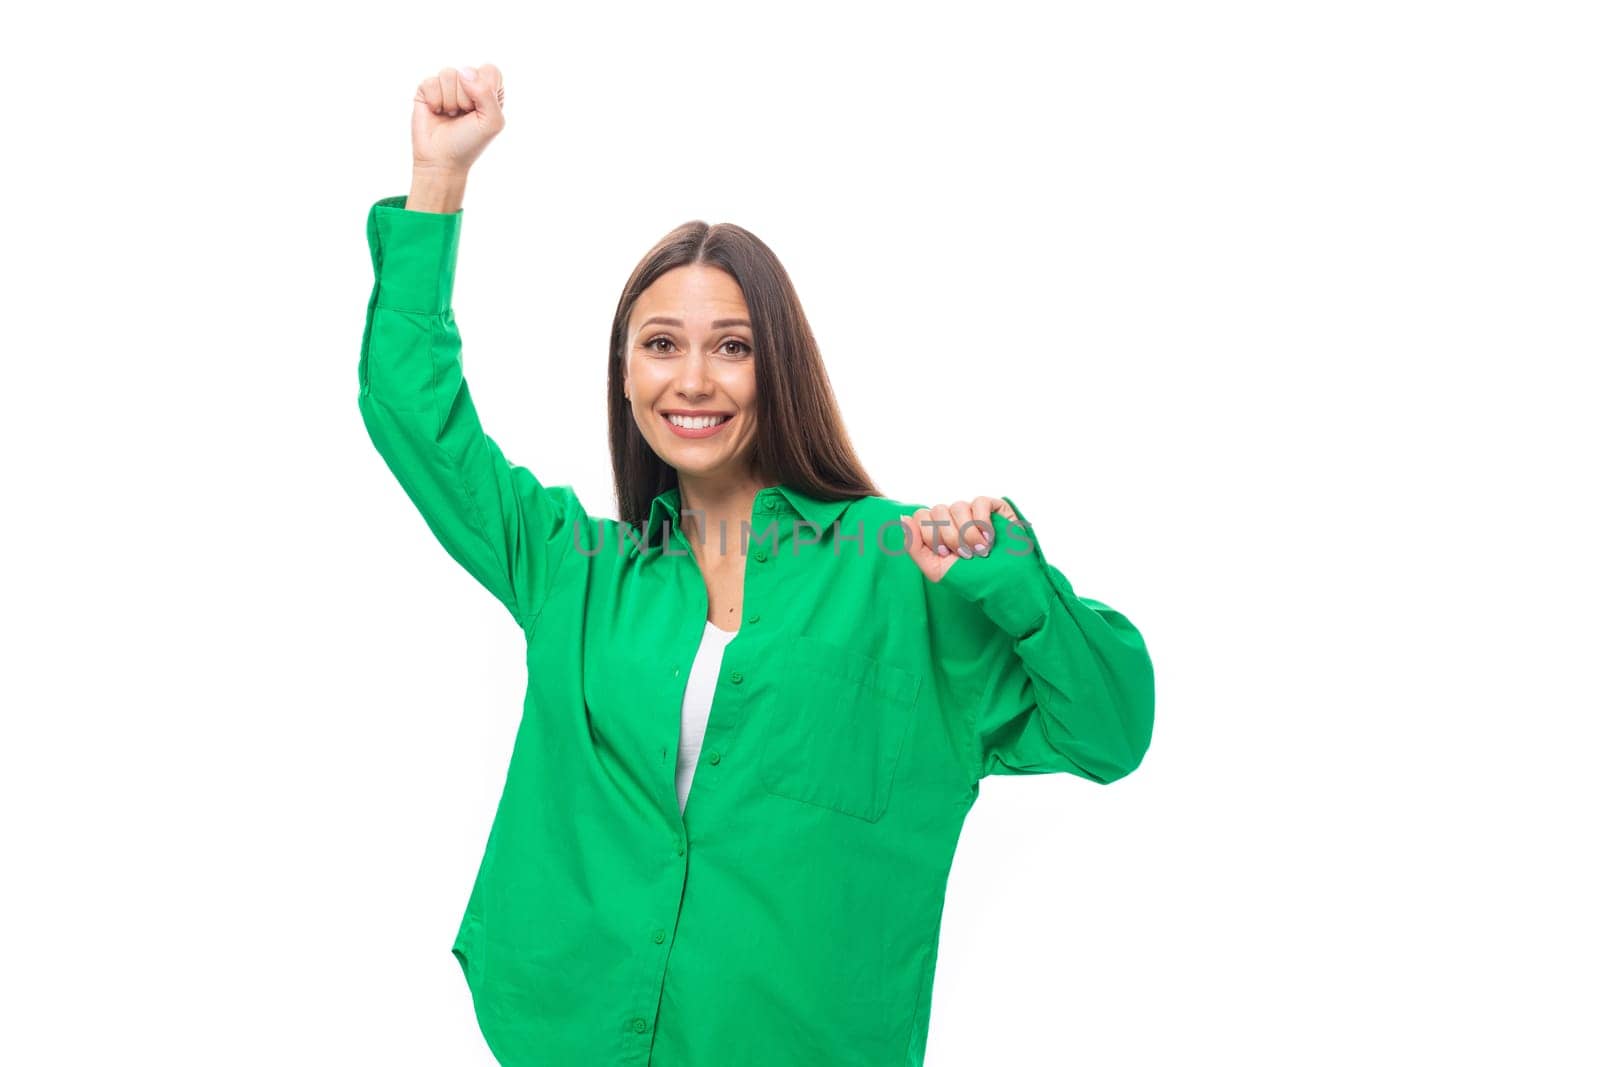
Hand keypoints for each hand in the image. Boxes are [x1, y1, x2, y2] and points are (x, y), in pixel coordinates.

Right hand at [411, 63, 506, 174]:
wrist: (442, 160)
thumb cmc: (470, 142)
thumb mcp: (492, 122)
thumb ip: (487, 93)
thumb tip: (464, 72)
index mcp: (488, 90)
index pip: (490, 70)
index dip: (485, 89)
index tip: (479, 110)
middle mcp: (468, 85)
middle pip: (468, 71)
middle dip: (466, 99)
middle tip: (463, 116)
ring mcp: (446, 86)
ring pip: (449, 74)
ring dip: (450, 101)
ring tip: (450, 115)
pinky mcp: (427, 89)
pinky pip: (431, 82)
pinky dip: (435, 101)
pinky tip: (436, 112)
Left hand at [899, 496, 1020, 583]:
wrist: (1005, 584)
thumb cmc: (971, 579)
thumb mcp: (935, 569)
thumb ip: (913, 546)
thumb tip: (903, 518)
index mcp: (937, 531)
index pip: (921, 516)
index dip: (931, 535)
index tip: (945, 553)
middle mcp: (953, 519)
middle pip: (937, 510)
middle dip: (950, 537)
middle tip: (965, 554)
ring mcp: (972, 512)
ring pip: (957, 506)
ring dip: (968, 533)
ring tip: (980, 551)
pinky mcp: (993, 507)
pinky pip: (978, 502)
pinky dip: (982, 523)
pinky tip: (989, 539)